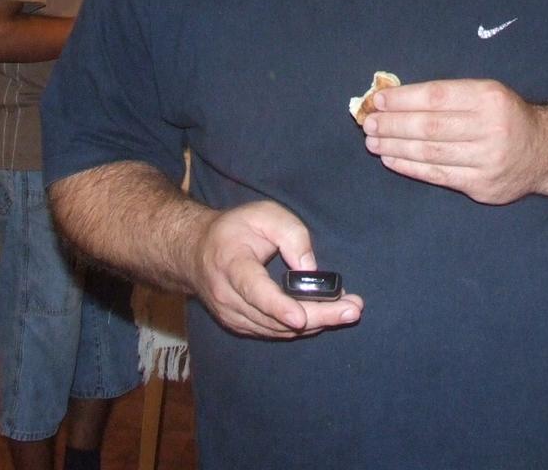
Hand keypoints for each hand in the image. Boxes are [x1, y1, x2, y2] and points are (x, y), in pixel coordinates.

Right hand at [191, 200, 362, 339]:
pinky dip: (302, 326)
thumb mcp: (264, 214)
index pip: (254, 290)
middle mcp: (228, 297)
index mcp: (231, 265)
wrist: (194, 252)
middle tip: (353, 310)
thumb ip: (291, 235)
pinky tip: (325, 315)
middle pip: (275, 317)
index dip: (278, 306)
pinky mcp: (240, 326)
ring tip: (348, 309)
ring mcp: (232, 316)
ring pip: (278, 330)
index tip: (300, 317)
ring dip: (316, 323)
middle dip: (318, 316)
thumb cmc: (233, 229)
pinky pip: (275, 332)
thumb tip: (311, 269)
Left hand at [363, 78, 547, 203]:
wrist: (546, 152)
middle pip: (430, 127)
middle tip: (368, 123)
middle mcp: (491, 128)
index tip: (379, 100)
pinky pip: (438, 175)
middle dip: (393, 125)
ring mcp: (487, 160)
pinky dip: (410, 167)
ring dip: (395, 147)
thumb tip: (397, 99)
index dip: (404, 99)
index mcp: (489, 98)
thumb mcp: (487, 93)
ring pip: (430, 153)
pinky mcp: (482, 186)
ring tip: (373, 141)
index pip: (436, 97)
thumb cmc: (506, 116)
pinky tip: (391, 159)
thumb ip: (449, 96)